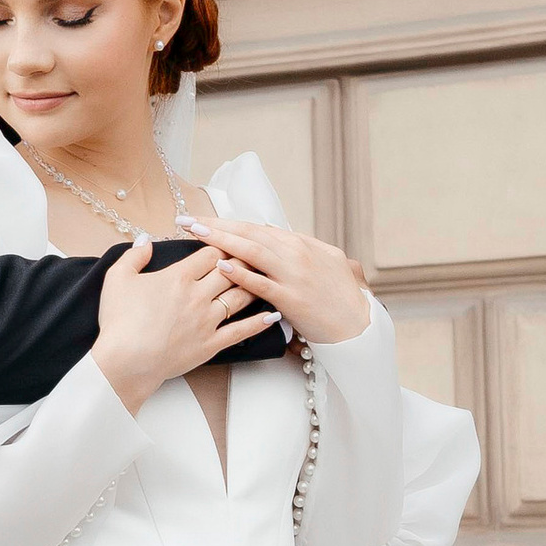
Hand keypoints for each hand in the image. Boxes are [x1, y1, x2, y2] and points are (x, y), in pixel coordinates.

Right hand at [91, 237, 274, 412]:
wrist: (125, 363)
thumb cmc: (119, 322)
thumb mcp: (117, 280)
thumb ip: (134, 255)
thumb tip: (145, 239)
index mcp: (178, 277)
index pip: (210, 252)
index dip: (220, 243)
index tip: (225, 242)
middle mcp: (198, 295)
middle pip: (231, 270)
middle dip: (243, 259)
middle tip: (253, 254)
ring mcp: (208, 321)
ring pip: (240, 296)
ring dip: (254, 284)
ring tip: (265, 277)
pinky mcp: (211, 344)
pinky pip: (241, 330)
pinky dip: (259, 322)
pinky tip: (272, 315)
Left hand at [194, 217, 371, 348]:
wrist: (357, 325)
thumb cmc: (339, 297)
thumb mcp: (324, 263)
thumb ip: (298, 250)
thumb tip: (274, 238)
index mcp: (301, 244)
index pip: (257, 228)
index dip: (228, 223)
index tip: (204, 220)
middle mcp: (296, 253)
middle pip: (249, 233)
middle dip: (215, 225)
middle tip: (187, 220)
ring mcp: (293, 275)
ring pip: (251, 251)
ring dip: (221, 240)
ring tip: (196, 233)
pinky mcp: (291, 298)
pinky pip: (260, 283)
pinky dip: (240, 272)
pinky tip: (221, 265)